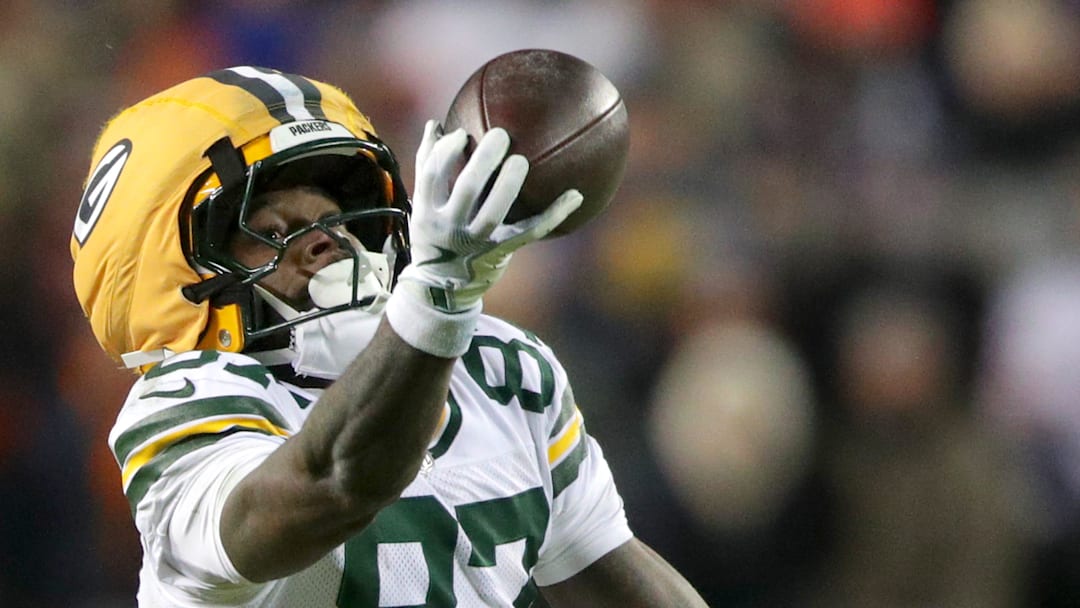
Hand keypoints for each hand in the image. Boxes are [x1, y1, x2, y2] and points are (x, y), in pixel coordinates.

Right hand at [398, 120, 582, 312]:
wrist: (443, 288)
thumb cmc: (435, 234)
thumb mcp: (423, 205)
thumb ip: (428, 166)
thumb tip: (435, 123)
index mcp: (427, 209)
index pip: (432, 175)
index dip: (446, 151)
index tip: (462, 134)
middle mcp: (450, 226)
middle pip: (467, 188)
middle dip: (483, 160)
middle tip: (500, 135)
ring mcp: (477, 242)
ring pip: (495, 212)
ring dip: (509, 185)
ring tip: (520, 160)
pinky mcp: (501, 252)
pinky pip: (531, 231)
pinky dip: (555, 214)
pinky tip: (576, 194)